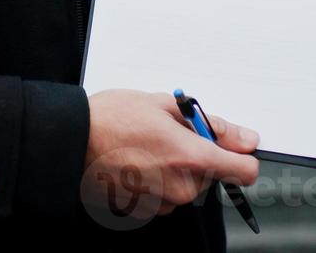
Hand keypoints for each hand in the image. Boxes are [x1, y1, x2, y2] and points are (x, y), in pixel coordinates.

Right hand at [83, 88, 258, 217]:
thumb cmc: (110, 118)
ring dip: (175, 168)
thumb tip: (244, 138)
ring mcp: (162, 202)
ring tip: (146, 146)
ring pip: (186, 185)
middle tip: (168, 133)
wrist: (70, 140)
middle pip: (211, 174)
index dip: (242, 155)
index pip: (245, 171)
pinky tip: (135, 162)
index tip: (232, 146)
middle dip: (197, 154)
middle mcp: (181, 186)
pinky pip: (164, 196)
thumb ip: (212, 125)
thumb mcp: (165, 105)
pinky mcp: (144, 211)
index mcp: (191, 158)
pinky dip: (155, 180)